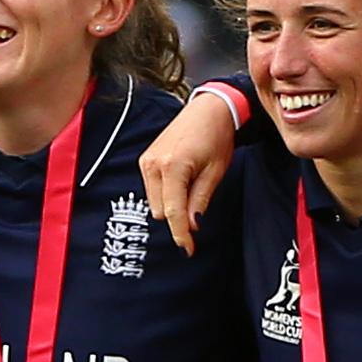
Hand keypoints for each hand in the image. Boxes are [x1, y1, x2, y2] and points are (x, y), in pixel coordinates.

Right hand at [139, 98, 238, 250]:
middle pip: (161, 211)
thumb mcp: (215, 172)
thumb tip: (192, 226)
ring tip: (191, 188)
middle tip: (198, 208)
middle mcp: (153, 164)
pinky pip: (152, 190)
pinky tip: (181, 183)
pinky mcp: (145, 160)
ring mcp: (146, 162)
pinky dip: (165, 195)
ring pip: (154, 203)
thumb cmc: (216, 138)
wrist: (208, 110)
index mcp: (173, 167)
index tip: (188, 250)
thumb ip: (200, 200)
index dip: (181, 234)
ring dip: (171, 206)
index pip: (173, 212)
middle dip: (178, 218)